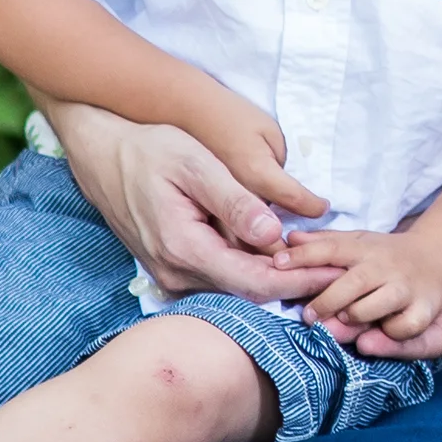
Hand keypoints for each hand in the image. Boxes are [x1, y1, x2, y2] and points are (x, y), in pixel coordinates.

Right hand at [49, 105, 346, 304]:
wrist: (103, 153)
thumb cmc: (152, 150)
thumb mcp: (197, 165)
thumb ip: (235, 202)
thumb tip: (274, 237)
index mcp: (184, 249)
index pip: (253, 282)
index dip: (298, 280)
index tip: (335, 272)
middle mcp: (175, 273)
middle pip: (247, 292)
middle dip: (295, 284)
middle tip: (338, 271)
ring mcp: (170, 275)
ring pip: (233, 288)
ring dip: (276, 279)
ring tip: (319, 263)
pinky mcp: (171, 267)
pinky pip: (219, 278)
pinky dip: (252, 270)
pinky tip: (280, 255)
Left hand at [280, 227, 441, 342]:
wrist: (439, 256)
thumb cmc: (387, 254)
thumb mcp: (358, 242)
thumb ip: (325, 243)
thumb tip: (289, 239)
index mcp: (366, 248)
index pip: (332, 249)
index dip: (304, 255)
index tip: (277, 262)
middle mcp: (386, 266)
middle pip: (352, 282)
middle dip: (327, 300)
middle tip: (307, 315)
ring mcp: (405, 288)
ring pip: (374, 307)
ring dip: (355, 316)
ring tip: (341, 322)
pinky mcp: (423, 310)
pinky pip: (401, 328)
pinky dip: (388, 334)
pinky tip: (378, 332)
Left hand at [328, 234, 441, 358]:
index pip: (414, 344)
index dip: (391, 345)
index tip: (369, 343)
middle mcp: (418, 318)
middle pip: (381, 328)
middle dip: (353, 329)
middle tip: (328, 327)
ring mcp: (403, 296)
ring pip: (366, 306)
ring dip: (338, 304)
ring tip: (314, 304)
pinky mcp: (390, 269)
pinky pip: (362, 278)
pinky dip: (340, 272)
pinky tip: (317, 261)